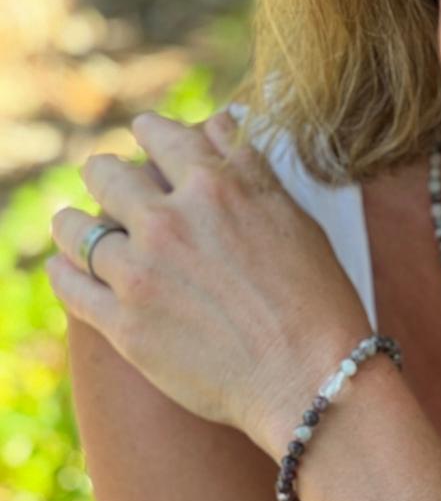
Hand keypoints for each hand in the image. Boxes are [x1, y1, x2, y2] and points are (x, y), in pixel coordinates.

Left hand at [46, 110, 372, 450]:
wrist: (312, 375)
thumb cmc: (317, 299)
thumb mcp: (295, 218)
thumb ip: (250, 170)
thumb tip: (220, 125)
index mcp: (218, 187)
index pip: (163, 136)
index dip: (150, 134)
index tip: (145, 139)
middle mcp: (171, 220)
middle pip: (107, 174)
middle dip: (107, 175)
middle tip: (110, 184)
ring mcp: (142, 271)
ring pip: (76, 227)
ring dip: (74, 222)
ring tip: (76, 226)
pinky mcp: (123, 323)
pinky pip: (68, 285)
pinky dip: (63, 272)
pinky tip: (66, 269)